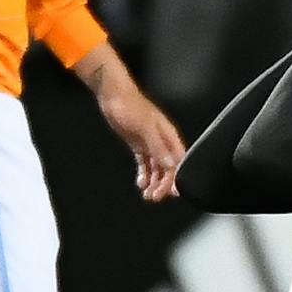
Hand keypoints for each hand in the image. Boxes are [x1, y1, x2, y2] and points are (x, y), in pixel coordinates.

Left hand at [76, 44, 185, 200]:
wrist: (112, 94)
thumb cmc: (130, 105)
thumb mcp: (144, 128)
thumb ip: (159, 147)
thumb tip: (172, 165)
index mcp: (168, 136)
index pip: (178, 162)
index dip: (176, 178)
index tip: (172, 193)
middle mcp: (162, 141)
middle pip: (168, 168)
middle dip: (163, 184)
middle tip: (154, 197)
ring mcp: (150, 142)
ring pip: (157, 167)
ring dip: (154, 182)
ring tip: (147, 194)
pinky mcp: (139, 143)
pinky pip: (146, 163)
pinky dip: (145, 174)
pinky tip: (140, 182)